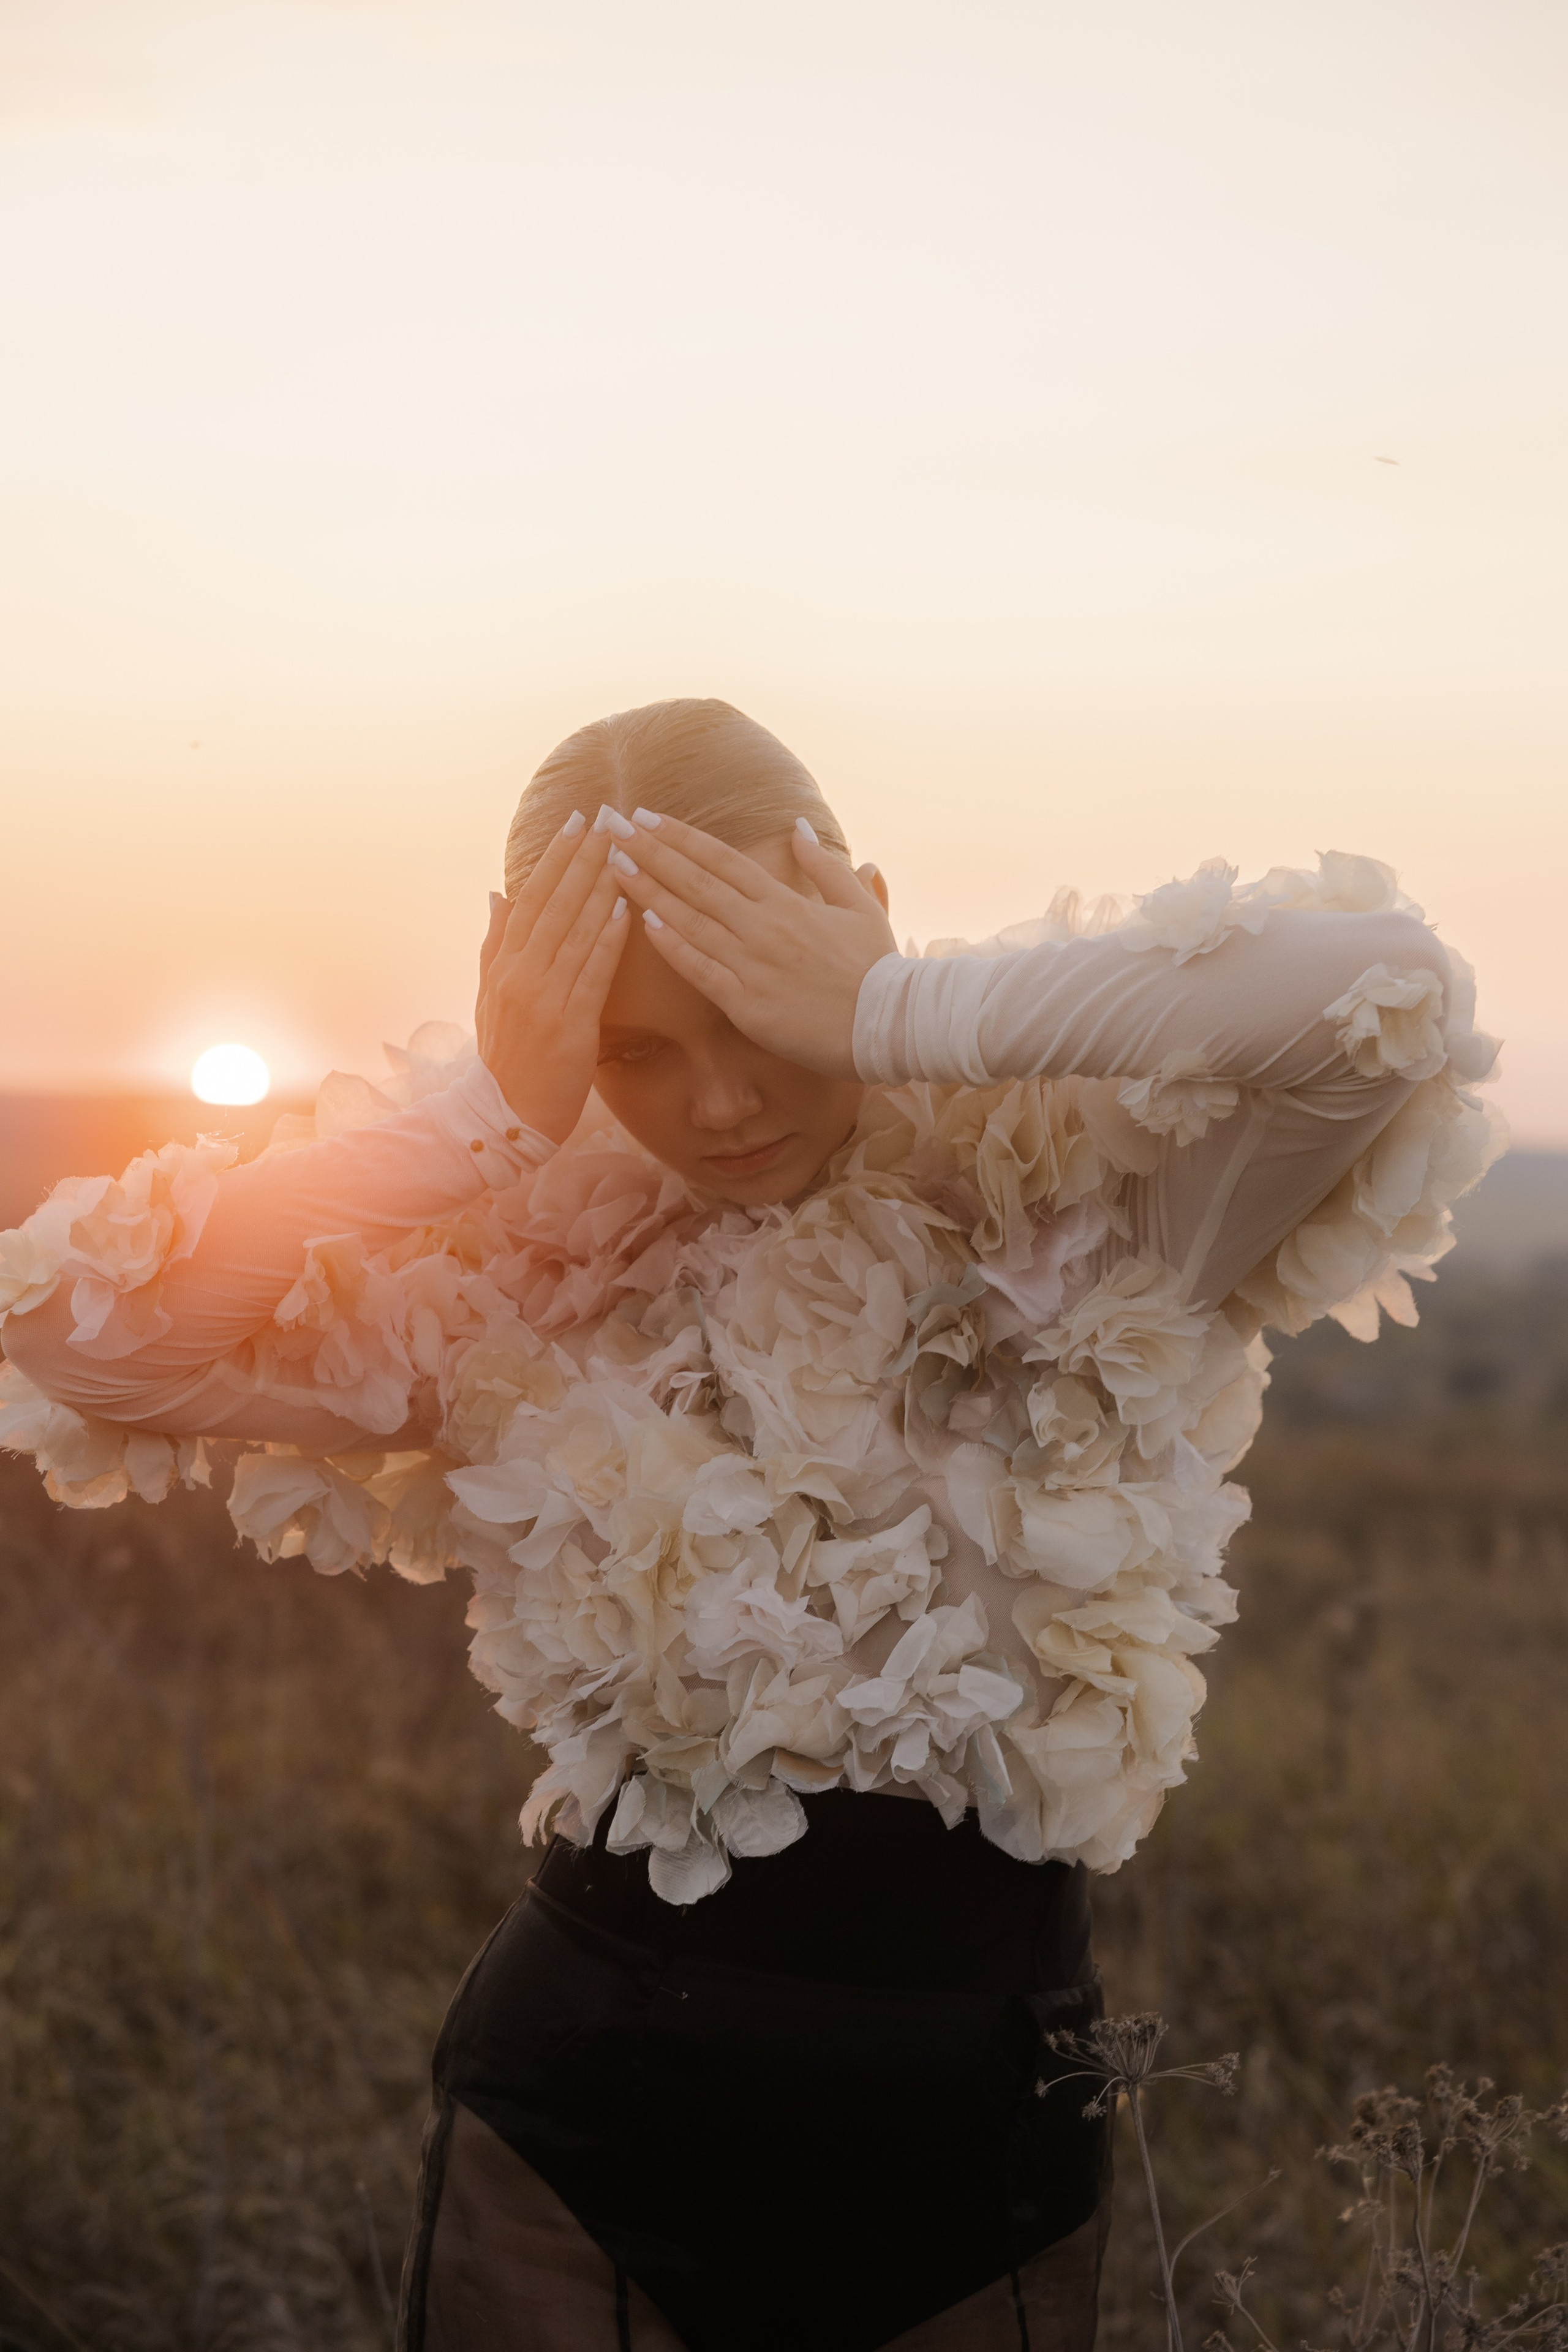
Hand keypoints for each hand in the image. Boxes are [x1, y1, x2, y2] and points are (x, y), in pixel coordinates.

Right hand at [475, 820, 629, 1143]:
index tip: (577, 822)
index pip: (532, 898)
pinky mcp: (568, 1025)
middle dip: (582, 859)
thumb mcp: (490, 994)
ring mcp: (542, 998)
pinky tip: (626, 911)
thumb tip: (498, 893)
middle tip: (608, 819)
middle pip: (554, 904)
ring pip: (574, 931)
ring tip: (623, 851)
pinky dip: (606, 941)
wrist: (500, 1116)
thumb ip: (496, 942)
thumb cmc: (504, 1057)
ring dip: (599, 888)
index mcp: (503, 963)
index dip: (555, 858)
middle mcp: (520, 973)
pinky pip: (591, 974)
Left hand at [605, 813, 897, 1076]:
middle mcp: (763, 925)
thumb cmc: (878, 968)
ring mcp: (753, 964)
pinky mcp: (749, 1004)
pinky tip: (644, 925)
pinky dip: (673, 947)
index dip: (680, 837)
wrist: (892, 1023)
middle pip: (695, 881)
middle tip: (610, 826)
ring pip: (690, 920)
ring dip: (648, 891)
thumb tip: (800, 828)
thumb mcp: (860, 905)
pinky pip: (702, 971)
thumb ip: (825, 867)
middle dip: (649, 851)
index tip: (646, 817)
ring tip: (613, 866)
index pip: (722, 860)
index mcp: (787, 901)